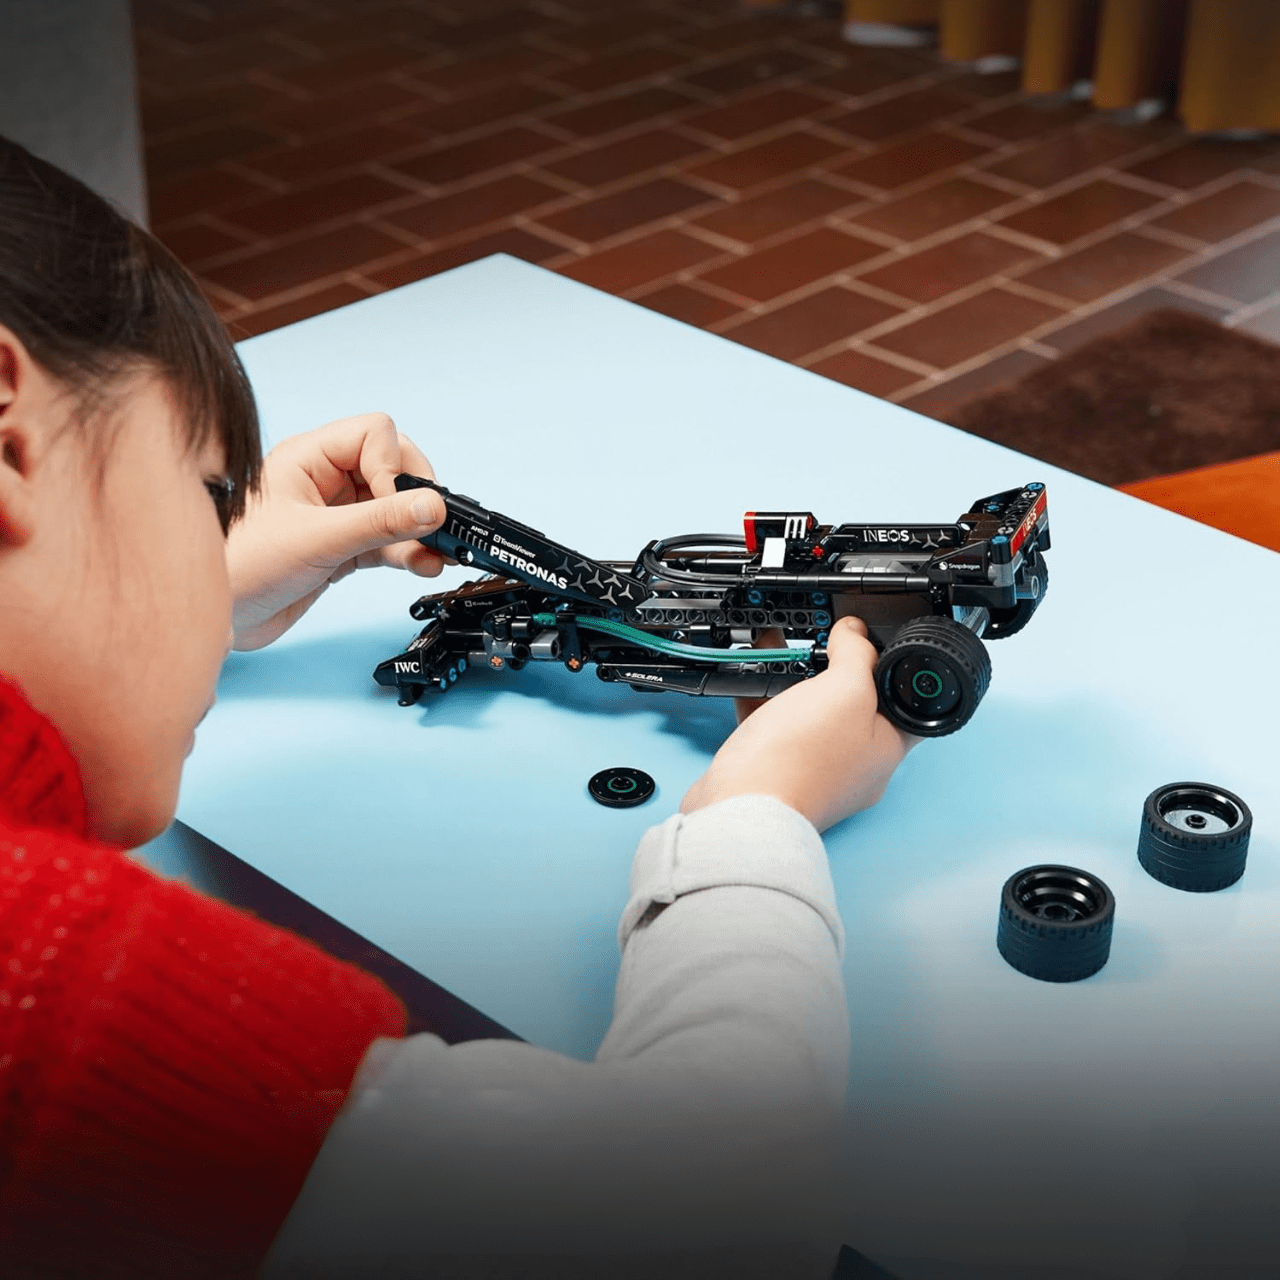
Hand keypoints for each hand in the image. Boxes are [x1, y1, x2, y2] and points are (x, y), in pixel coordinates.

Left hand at [226, 414, 448, 649]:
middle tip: (428, 526)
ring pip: (395, 508)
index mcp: (308, 457)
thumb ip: (380, 522)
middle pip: (394, 467)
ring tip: (436, 554)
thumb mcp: (318, 540)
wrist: (217, 622)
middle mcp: (324, 480)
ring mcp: (335, 514)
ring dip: (418, 530)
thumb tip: (434, 506)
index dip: (394, 465)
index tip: (395, 503)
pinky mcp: (341, 549)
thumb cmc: (239, 568)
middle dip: (414, 497)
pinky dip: (408, 551)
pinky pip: (387, 540)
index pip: (376, 433)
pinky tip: (421, 565)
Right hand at [679, 616, 919, 832]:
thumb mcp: (845, 689)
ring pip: (813, 714)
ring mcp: (817, 771)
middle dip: (839, 670)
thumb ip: (857, 654)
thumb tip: (856, 632)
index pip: (905, 700)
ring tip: (786, 652)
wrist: (740, 805)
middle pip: (856, 706)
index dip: (893, 665)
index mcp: (886, 750)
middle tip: (829, 645)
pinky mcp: (779, 772)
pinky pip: (778, 726)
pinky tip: (755, 679)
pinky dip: (767, 700)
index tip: (875, 641)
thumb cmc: (799, 761)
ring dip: (799, 681)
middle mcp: (856, 766)